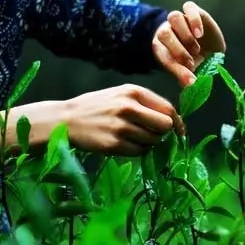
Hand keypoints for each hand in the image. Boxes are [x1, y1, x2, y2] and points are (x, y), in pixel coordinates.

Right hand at [65, 84, 184, 155]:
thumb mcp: (120, 94)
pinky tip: (129, 144)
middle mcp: (128, 108)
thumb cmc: (97, 106)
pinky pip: (140, 152)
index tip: (179, 129)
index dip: (176, 121)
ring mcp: (121, 127)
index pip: (167, 108)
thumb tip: (172, 119)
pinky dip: (139, 150)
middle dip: (163, 132)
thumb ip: (146, 103)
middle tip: (154, 133)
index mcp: (133, 92)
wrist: (66, 120)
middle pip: (164, 126)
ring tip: (137, 137)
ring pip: (153, 140)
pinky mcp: (113, 145)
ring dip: (150, 142)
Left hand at [152, 1, 225, 86]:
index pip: (163, 54)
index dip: (174, 63)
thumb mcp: (190, 70)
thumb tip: (191, 85)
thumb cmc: (196, 62)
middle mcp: (170, 31)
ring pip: (174, 17)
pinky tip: (199, 34)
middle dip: (178, 49)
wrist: (210, 49)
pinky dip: (194, 19)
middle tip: (191, 60)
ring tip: (196, 48)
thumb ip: (186, 76)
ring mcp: (181, 20)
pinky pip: (189, 7)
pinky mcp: (194, 11)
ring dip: (185, 34)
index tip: (189, 70)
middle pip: (164, 33)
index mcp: (163, 48)